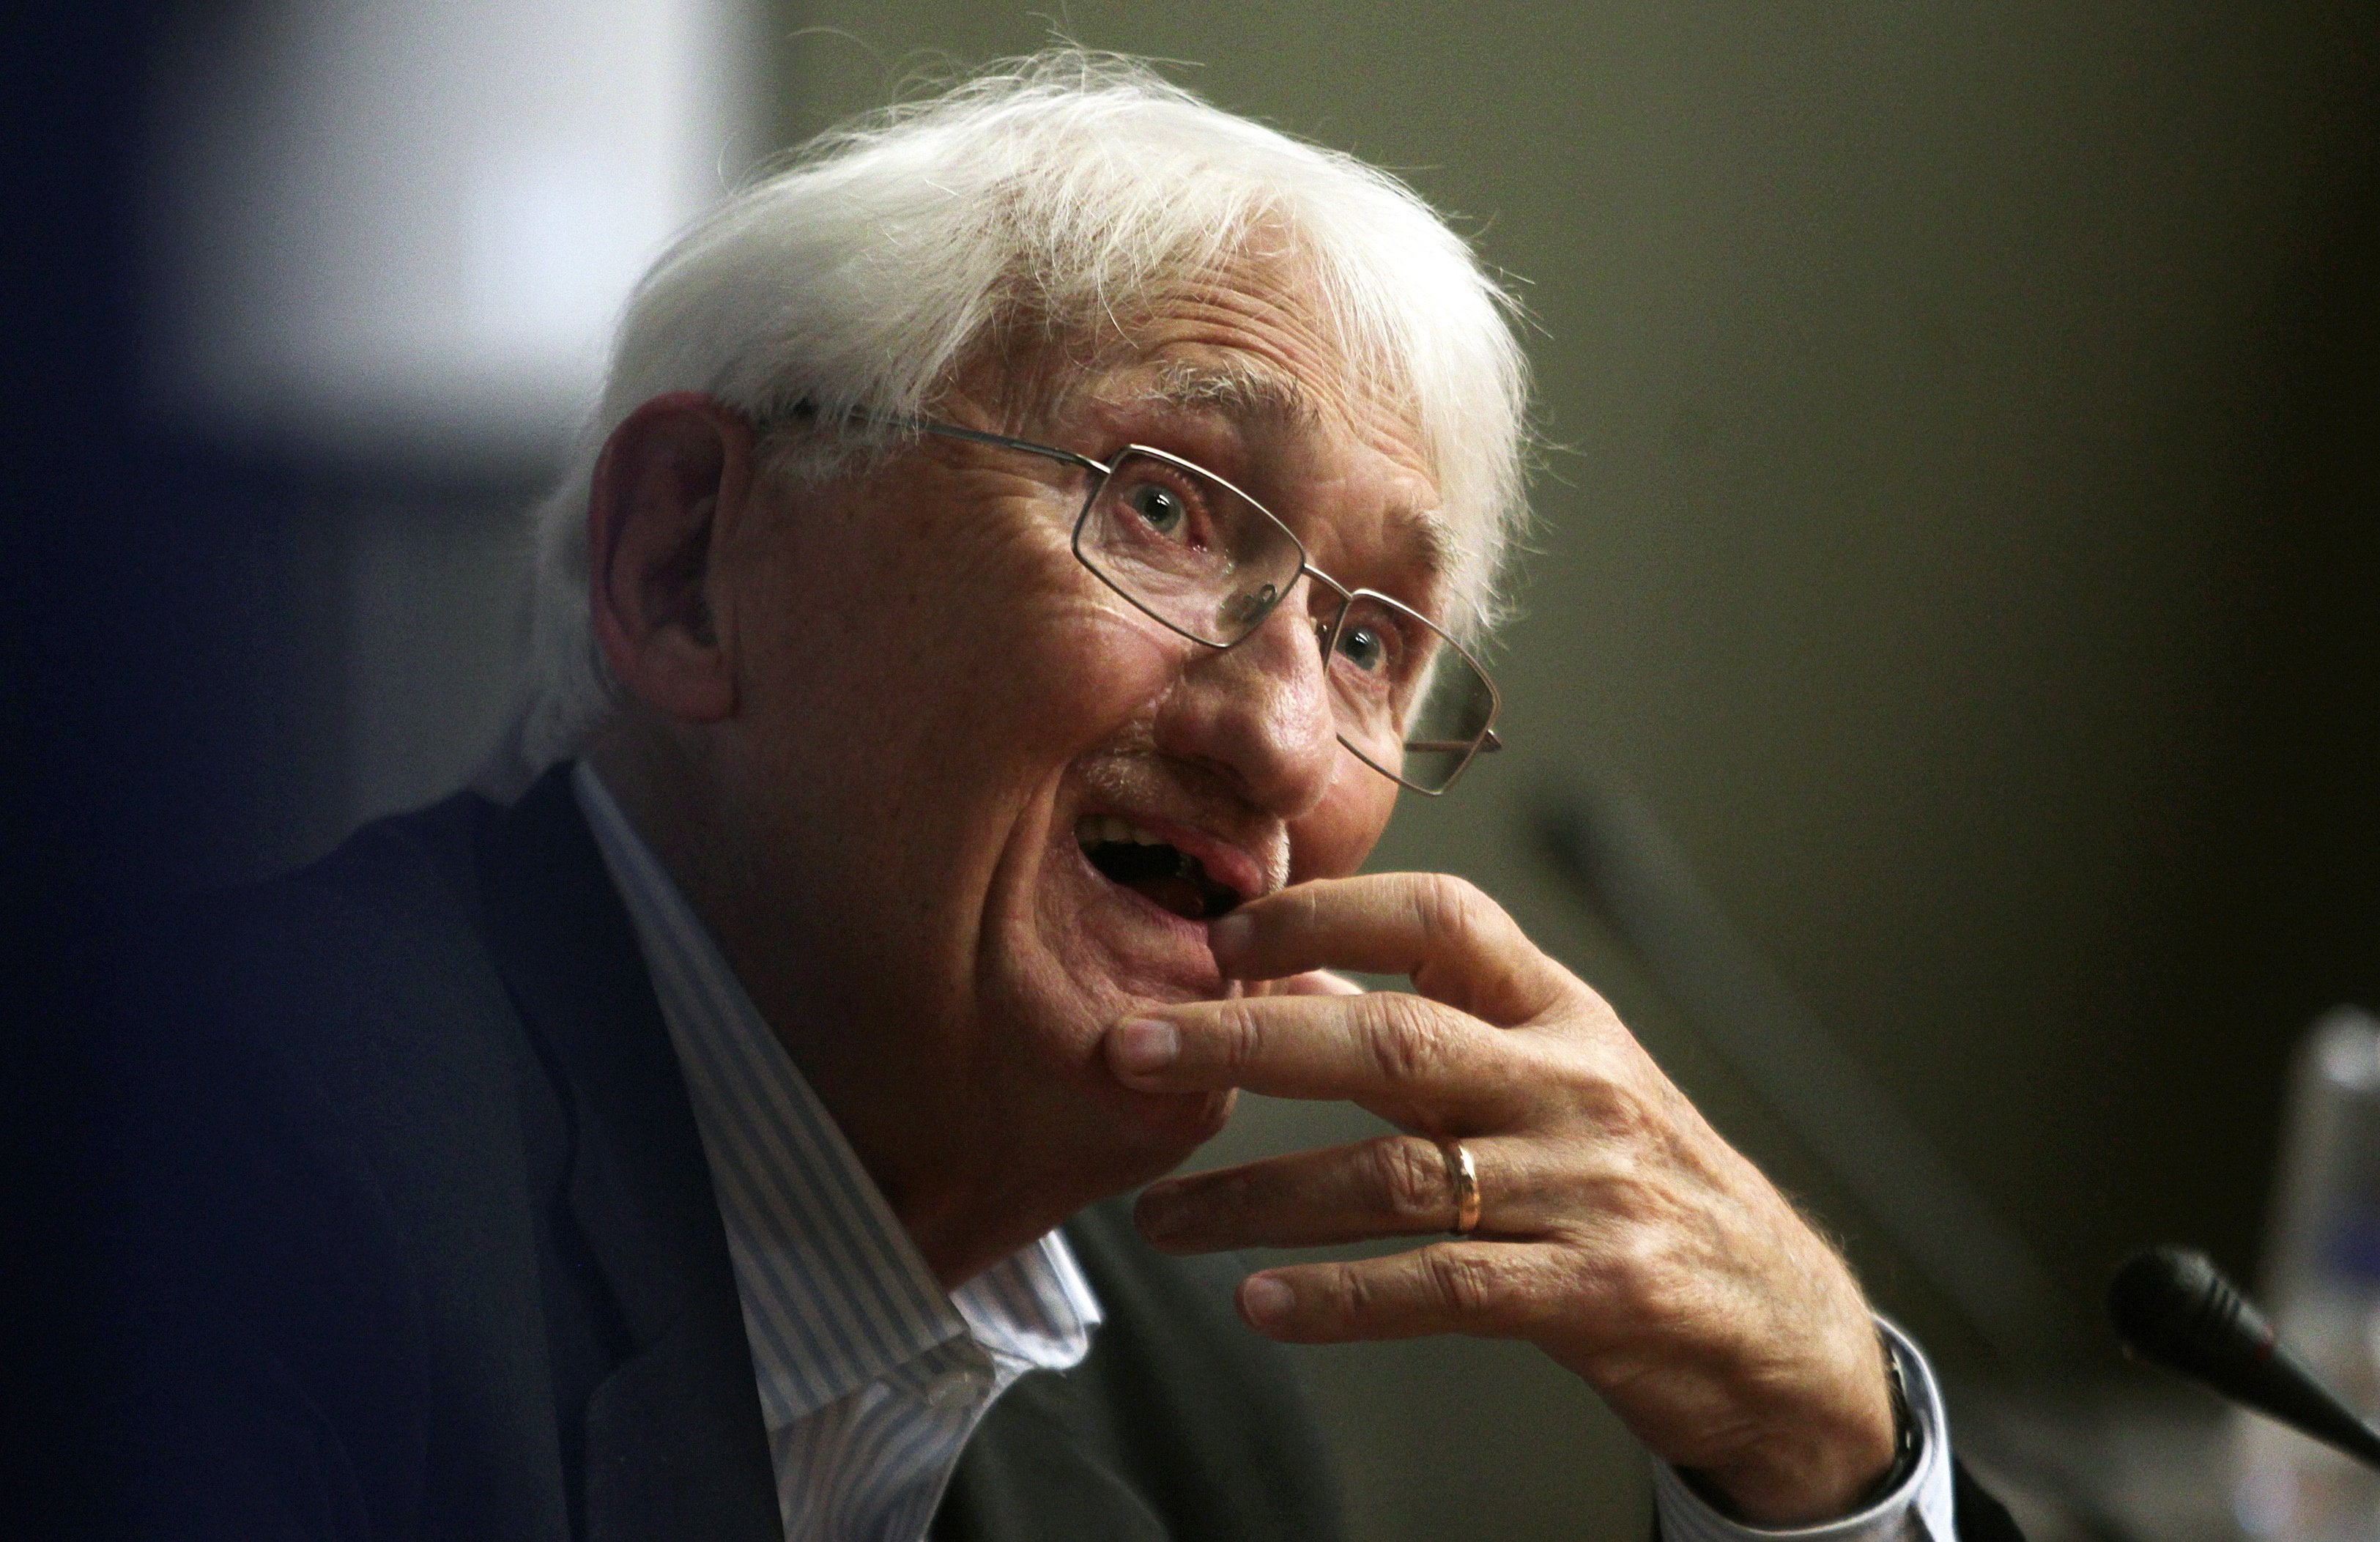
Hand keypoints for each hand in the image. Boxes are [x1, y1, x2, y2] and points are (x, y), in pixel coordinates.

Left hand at [1103, 873, 1897, 1526]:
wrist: (1781, 1320)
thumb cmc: (1640, 1178)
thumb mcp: (1561, 1072)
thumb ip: (1437, 1025)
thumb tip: (1285, 977)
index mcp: (1559, 1010)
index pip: (1440, 919)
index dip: (1324, 913)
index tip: (1220, 938)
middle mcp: (1573, 1082)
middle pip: (1390, 1039)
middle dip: (1244, 1039)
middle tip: (1129, 1049)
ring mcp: (1589, 1187)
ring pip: (1395, 1176)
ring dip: (1258, 1195)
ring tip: (1160, 1218)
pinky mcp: (1596, 1293)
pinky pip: (1445, 1285)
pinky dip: (1343, 1298)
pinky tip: (1262, 1305)